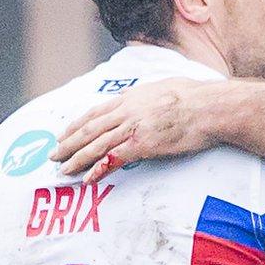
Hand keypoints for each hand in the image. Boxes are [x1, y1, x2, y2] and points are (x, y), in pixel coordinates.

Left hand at [50, 77, 217, 181]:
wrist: (211, 107)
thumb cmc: (197, 96)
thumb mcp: (166, 86)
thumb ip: (148, 94)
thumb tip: (144, 95)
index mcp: (132, 97)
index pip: (96, 112)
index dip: (76, 124)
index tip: (63, 134)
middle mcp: (128, 110)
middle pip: (90, 129)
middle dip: (68, 143)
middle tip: (53, 156)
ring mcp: (134, 127)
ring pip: (96, 145)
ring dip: (77, 159)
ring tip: (63, 170)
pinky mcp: (143, 144)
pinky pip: (114, 159)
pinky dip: (99, 169)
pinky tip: (88, 178)